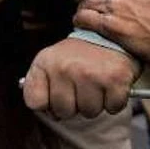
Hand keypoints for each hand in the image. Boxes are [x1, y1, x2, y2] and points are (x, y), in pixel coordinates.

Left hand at [23, 38, 138, 118]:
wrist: (106, 36)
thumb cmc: (74, 57)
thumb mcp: (47, 64)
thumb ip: (37, 87)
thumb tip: (43, 110)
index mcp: (44, 63)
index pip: (35, 102)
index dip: (46, 105)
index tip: (54, 96)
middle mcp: (64, 67)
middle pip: (64, 112)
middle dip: (73, 107)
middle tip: (78, 89)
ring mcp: (89, 73)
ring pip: (89, 112)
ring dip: (94, 104)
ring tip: (94, 85)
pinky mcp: (115, 78)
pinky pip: (112, 108)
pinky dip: (113, 102)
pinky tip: (108, 85)